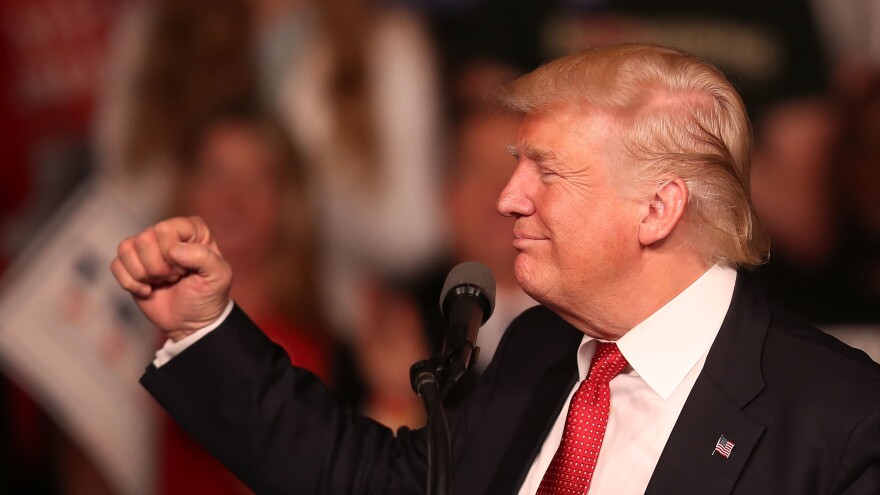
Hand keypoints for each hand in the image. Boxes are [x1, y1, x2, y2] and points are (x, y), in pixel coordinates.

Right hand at [111, 216, 232, 340]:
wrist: (192, 323)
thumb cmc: (208, 296)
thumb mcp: (219, 277)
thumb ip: (204, 257)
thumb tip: (173, 250)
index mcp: (192, 230)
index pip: (165, 229)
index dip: (173, 254)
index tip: (186, 270)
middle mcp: (167, 233)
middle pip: (144, 239)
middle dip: (158, 267)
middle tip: (175, 277)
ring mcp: (147, 247)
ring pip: (126, 249)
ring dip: (144, 274)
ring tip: (162, 281)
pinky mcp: (130, 264)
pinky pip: (116, 265)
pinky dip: (131, 283)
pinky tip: (148, 290)